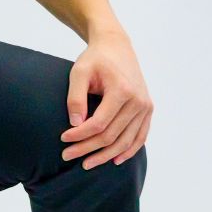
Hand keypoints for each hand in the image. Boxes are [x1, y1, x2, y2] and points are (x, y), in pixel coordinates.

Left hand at [62, 32, 152, 169]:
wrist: (116, 47)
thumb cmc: (95, 59)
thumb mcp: (79, 72)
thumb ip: (75, 97)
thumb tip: (75, 124)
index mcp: (122, 91)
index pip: (98, 123)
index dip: (79, 135)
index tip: (63, 139)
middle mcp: (138, 101)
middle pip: (111, 135)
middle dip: (88, 148)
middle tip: (67, 156)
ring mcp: (146, 107)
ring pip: (126, 141)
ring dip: (106, 155)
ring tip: (87, 164)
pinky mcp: (148, 110)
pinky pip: (140, 136)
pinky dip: (129, 150)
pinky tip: (115, 160)